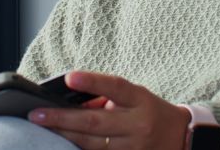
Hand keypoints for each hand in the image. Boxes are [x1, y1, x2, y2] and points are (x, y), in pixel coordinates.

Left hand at [28, 70, 190, 149]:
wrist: (182, 139)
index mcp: (140, 100)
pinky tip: (63, 145)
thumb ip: (106, 97)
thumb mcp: (134, 97)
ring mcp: (134, 148)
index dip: (92, 82)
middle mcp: (138, 124)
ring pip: (93, 145)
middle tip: (36, 114)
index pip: (115, 87)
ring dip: (66, 137)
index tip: (69, 77)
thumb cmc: (150, 112)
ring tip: (43, 129)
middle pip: (96, 121)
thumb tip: (71, 101)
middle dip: (63, 118)